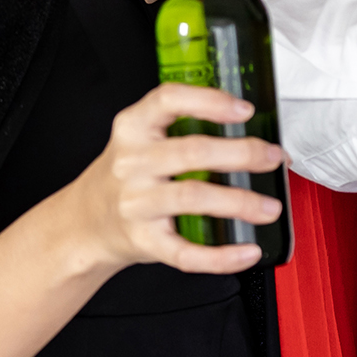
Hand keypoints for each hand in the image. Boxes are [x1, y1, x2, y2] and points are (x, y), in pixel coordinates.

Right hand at [69, 84, 285, 273]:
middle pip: (192, 151)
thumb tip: (251, 132)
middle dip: (242, 153)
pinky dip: (220, 256)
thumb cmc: (126, 176)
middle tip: (273, 158)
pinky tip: (247, 250)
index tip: (245, 110)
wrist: (83, 224)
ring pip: (193, 198)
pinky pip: (185, 252)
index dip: (209, 101)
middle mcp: (132, 163)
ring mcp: (135, 203)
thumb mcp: (140, 139)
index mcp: (133, 128)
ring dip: (240, 202)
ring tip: (269, 207)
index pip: (168, 100)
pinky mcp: (142, 240)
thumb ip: (184, 127)